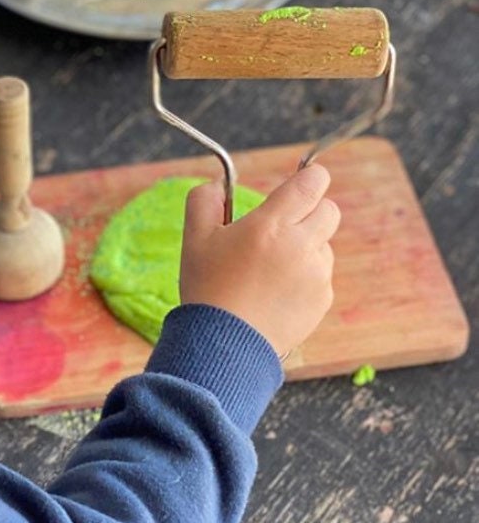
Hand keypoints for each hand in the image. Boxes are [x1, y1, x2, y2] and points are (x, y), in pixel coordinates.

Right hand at [179, 164, 338, 357]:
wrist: (223, 346)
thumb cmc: (207, 290)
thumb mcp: (194, 239)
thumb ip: (204, 200)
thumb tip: (218, 183)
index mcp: (271, 225)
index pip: (312, 183)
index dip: (310, 176)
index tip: (301, 182)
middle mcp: (301, 246)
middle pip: (329, 210)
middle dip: (310, 211)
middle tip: (282, 227)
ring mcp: (316, 275)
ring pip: (325, 244)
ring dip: (307, 247)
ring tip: (270, 270)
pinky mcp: (322, 300)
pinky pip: (322, 276)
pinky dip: (306, 277)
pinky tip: (276, 292)